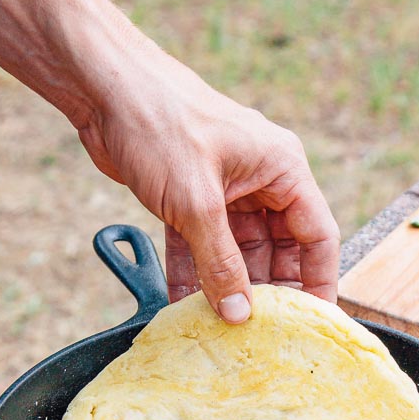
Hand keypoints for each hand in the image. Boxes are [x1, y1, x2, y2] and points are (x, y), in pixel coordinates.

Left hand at [77, 47, 340, 321]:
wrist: (101, 86)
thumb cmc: (158, 122)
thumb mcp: (197, 204)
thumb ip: (221, 264)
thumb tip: (239, 314)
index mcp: (282, 168)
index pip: (317, 235)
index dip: (316, 281)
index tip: (309, 323)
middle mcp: (261, 178)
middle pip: (279, 248)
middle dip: (266, 289)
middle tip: (258, 333)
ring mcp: (225, 188)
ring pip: (237, 250)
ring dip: (226, 285)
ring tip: (220, 326)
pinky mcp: (190, 195)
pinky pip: (201, 244)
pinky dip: (193, 271)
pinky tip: (183, 305)